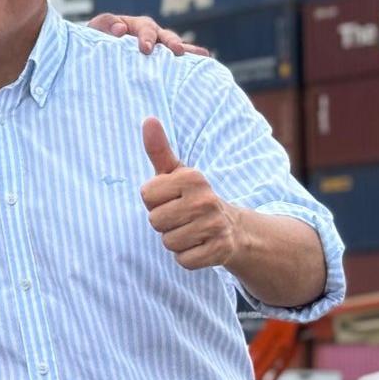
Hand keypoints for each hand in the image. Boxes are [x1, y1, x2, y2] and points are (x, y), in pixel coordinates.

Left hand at [89, 13, 208, 56]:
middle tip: (177, 50)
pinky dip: (190, 63)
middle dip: (172, 42)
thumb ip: (107, 24)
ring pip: (178, 48)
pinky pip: (178, 62)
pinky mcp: (163, 61)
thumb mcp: (98, 27)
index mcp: (139, 25)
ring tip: (203, 56)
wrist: (98, 48)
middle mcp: (155, 35)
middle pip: (167, 36)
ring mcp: (161, 48)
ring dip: (189, 52)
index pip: (146, 30)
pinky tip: (204, 68)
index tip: (145, 49)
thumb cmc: (99, 35)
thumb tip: (120, 30)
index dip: (146, 38)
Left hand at [141, 118, 242, 268]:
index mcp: (192, 177)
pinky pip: (183, 260)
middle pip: (155, 221)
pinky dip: (187, 257)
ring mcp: (215, 226)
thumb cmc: (191, 196)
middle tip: (182, 216)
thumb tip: (148, 119)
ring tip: (191, 229)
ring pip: (168, 242)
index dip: (154, 200)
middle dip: (164, 222)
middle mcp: (206, 199)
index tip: (172, 198)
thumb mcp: (175, 172)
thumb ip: (158, 149)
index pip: (146, 195)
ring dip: (175, 240)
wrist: (232, 227)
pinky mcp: (220, 250)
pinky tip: (200, 245)